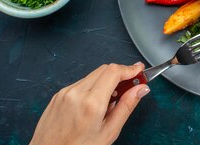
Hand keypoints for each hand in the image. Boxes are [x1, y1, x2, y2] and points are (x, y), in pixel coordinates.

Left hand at [30, 62, 149, 144]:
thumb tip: (140, 89)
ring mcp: (65, 92)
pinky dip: (92, 87)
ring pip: (93, 75)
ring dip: (106, 81)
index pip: (114, 72)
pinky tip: (94, 103)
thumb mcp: (109, 132)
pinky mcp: (58, 94)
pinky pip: (81, 83)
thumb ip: (126, 107)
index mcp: (91, 103)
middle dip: (120, 74)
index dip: (130, 68)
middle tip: (131, 84)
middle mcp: (76, 93)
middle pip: (104, 69)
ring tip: (111, 100)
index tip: (139, 70)